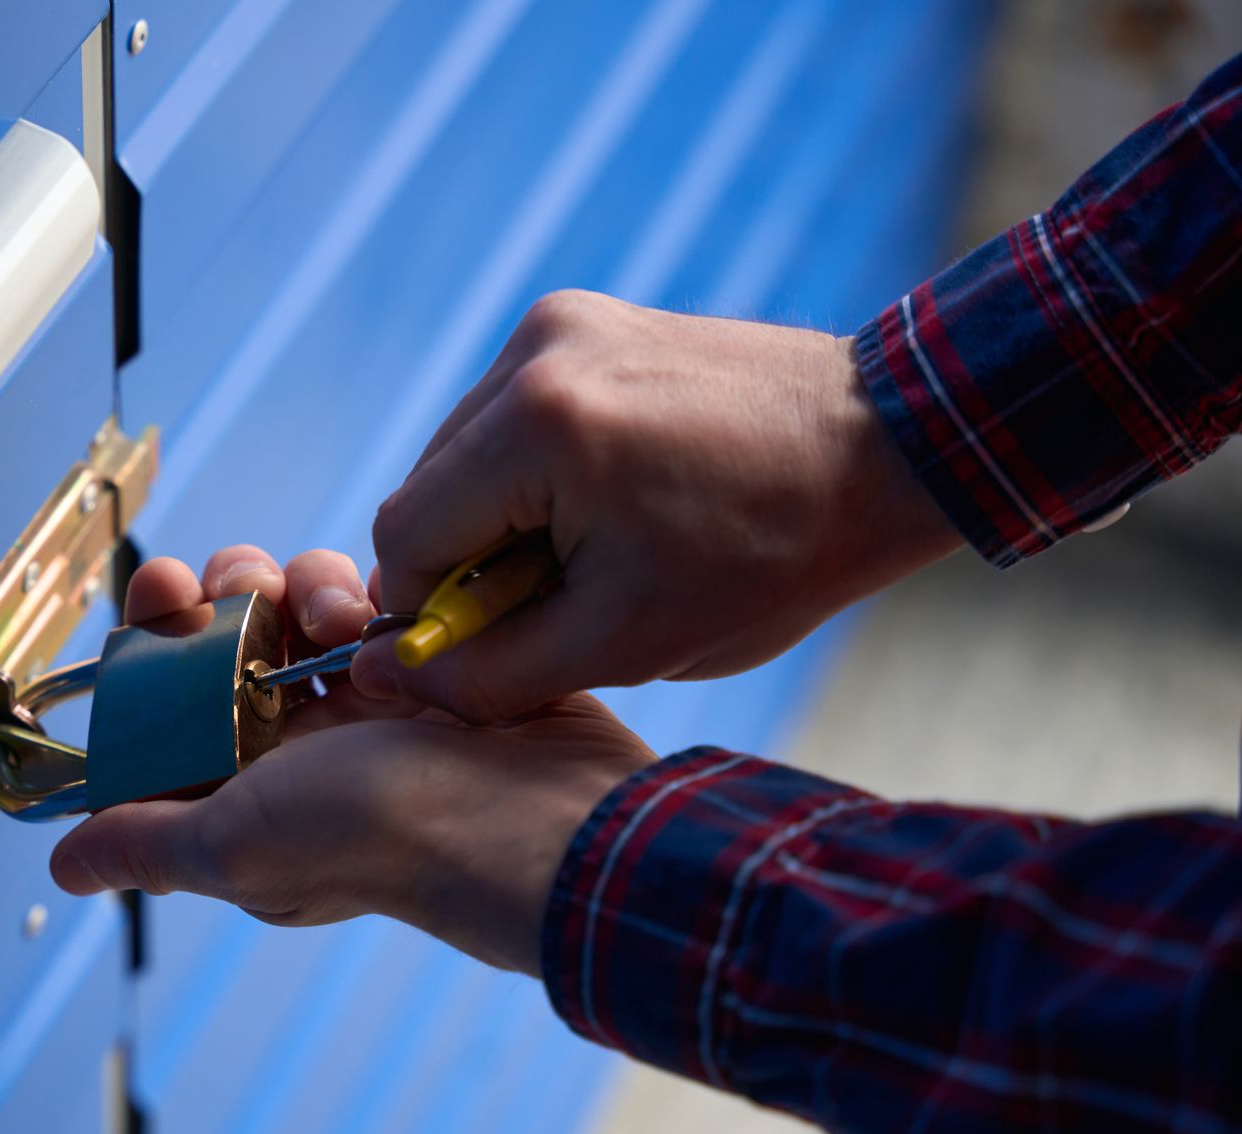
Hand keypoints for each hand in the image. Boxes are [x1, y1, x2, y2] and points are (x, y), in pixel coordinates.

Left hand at [49, 545, 656, 974]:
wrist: (531, 818)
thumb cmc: (382, 842)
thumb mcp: (236, 847)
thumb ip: (148, 842)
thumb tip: (63, 867)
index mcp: (247, 788)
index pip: (174, 699)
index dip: (155, 641)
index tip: (156, 593)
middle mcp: (301, 743)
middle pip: (236, 633)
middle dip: (229, 593)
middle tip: (239, 586)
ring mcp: (367, 700)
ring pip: (303, 601)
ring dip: (305, 589)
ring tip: (336, 620)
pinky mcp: (427, 661)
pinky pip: (378, 593)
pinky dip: (371, 590)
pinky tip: (382, 617)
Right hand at [355, 290, 959, 722]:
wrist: (891, 446)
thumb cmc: (772, 553)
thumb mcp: (624, 643)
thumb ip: (487, 671)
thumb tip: (384, 674)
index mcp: (537, 426)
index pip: (405, 538)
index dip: (432, 612)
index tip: (493, 649)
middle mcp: (533, 351)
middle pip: (426, 489)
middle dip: (474, 563)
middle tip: (566, 604)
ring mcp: (559, 323)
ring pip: (463, 454)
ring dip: (503, 518)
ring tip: (602, 551)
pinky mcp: (585, 319)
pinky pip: (510, 417)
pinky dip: (535, 474)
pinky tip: (613, 502)